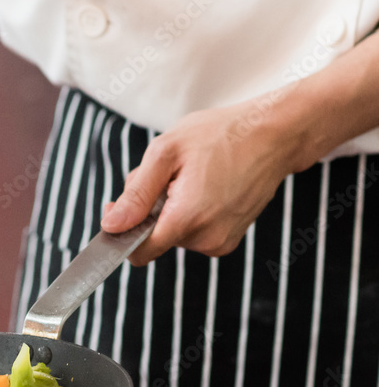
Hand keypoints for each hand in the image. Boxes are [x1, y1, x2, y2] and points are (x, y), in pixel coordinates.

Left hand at [100, 96, 297, 264]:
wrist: (274, 134)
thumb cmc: (220, 135)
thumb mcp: (166, 153)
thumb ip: (136, 194)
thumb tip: (111, 225)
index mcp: (188, 218)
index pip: (139, 252)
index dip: (121, 233)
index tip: (118, 208)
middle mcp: (207, 239)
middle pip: (154, 237)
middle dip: (150, 209)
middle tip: (169, 175)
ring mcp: (221, 241)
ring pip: (172, 233)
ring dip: (168, 208)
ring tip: (191, 176)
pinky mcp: (229, 238)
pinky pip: (192, 232)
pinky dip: (187, 212)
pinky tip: (203, 186)